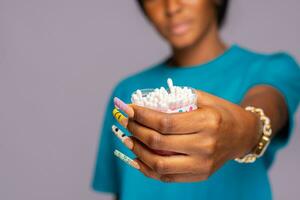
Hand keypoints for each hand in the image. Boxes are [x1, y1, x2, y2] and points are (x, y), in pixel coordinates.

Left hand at [113, 89, 260, 181]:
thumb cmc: (221, 112)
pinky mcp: (200, 175)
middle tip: (124, 121)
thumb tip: (144, 102)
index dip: (141, 116)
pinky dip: (148, 168)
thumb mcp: (204, 98)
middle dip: (135, 130)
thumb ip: (177, 98)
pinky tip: (138, 156)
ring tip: (128, 138)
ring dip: (138, 151)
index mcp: (207, 122)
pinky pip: (167, 176)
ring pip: (159, 164)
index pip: (165, 122)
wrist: (243, 135)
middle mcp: (205, 146)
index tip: (127, 109)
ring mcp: (203, 165)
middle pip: (159, 142)